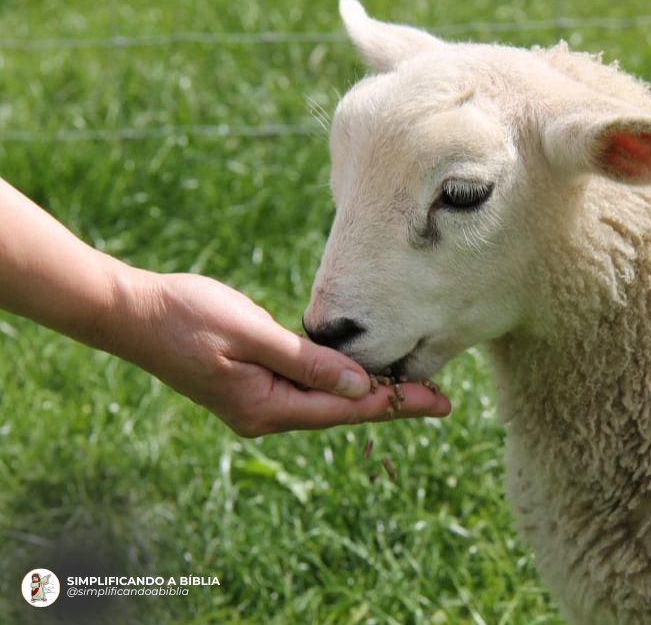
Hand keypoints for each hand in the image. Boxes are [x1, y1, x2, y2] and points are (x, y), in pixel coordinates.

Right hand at [104, 270, 451, 436]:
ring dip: (369, 395)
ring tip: (412, 389)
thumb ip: (306, 362)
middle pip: (342, 412)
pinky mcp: (252, 387)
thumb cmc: (188, 316)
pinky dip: (339, 385)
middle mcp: (265, 414)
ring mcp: (257, 403)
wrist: (132, 313)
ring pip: (326, 404)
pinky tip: (360, 377)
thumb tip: (359, 386)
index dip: (396, 403)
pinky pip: (307, 391)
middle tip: (442, 399)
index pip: (346, 408)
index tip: (439, 401)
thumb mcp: (251, 333)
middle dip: (392, 404)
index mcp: (266, 406)